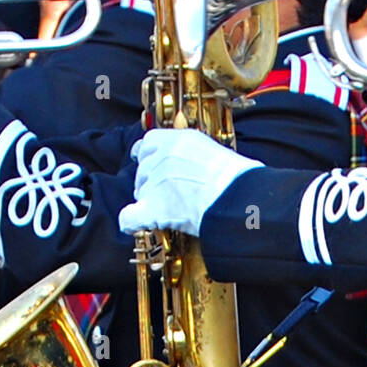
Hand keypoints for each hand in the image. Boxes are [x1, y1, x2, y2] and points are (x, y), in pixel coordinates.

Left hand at [118, 127, 263, 236]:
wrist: (237, 197)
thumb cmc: (236, 179)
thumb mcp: (213, 152)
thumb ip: (193, 154)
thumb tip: (193, 164)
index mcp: (176, 141)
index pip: (147, 144)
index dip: (147, 156)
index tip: (147, 161)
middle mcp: (161, 158)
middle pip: (142, 170)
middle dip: (150, 181)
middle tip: (166, 193)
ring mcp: (155, 183)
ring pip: (139, 193)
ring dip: (148, 201)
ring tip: (167, 209)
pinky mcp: (154, 209)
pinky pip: (130, 217)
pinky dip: (130, 222)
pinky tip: (134, 226)